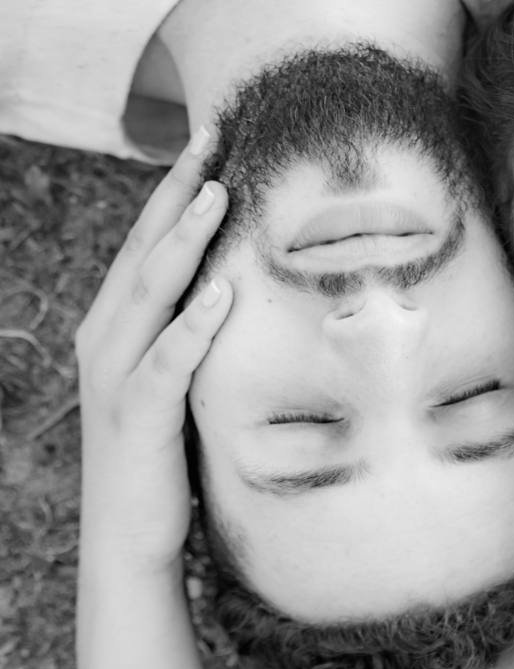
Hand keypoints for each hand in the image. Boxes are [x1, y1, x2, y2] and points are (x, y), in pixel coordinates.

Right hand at [75, 130, 230, 573]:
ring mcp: (119, 375)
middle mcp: (110, 339)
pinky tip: (220, 295)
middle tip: (214, 134)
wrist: (130, 535)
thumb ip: (199, 334)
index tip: (213, 140)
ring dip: (184, 239)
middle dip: (179, 189)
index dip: (176, 189)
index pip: (149, 243)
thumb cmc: (167, 453)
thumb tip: (248, 291)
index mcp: (120, 326)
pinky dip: (193, 326)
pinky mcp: (140, 415)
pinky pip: (168, 363)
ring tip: (218, 193)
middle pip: (145, 248)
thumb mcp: (182, 380)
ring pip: (150, 292)